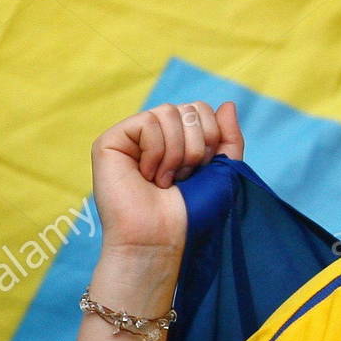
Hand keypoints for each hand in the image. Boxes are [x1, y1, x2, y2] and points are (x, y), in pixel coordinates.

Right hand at [91, 100, 242, 255]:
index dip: (212, 138)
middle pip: (189, 108)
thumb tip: (229, 103)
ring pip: (169, 112)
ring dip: (177, 153)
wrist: (163, 237)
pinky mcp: (111, 140)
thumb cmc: (193, 211)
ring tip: (164, 180)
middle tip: (184, 177)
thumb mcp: (223, 171)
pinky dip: (156, 152)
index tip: (203, 170)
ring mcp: (132, 135)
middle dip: (197, 146)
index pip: (203, 109)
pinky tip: (146, 175)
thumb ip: (228, 138)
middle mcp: (156, 134)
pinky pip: (148, 122)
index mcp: (180, 138)